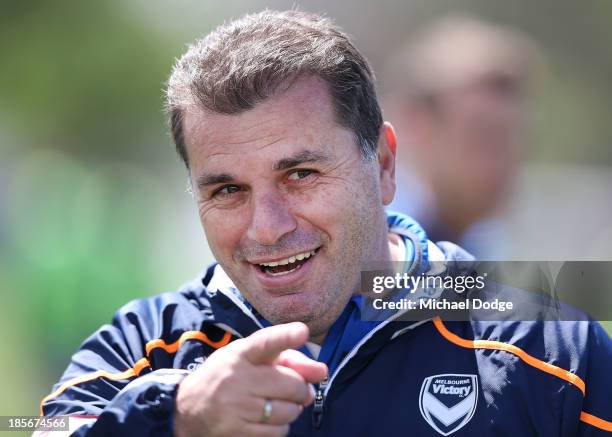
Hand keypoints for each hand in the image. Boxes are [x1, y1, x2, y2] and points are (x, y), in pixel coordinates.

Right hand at [173, 322, 327, 436]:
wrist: (186, 410)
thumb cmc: (227, 378)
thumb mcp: (248, 358)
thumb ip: (286, 358)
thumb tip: (321, 371)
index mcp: (239, 354)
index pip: (265, 343)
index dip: (285, 336)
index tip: (302, 331)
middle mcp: (236, 379)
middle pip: (291, 384)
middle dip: (301, 389)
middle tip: (297, 390)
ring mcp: (235, 408)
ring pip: (288, 411)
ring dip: (291, 410)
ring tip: (277, 404)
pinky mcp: (236, 433)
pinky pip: (277, 432)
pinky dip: (280, 427)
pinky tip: (266, 420)